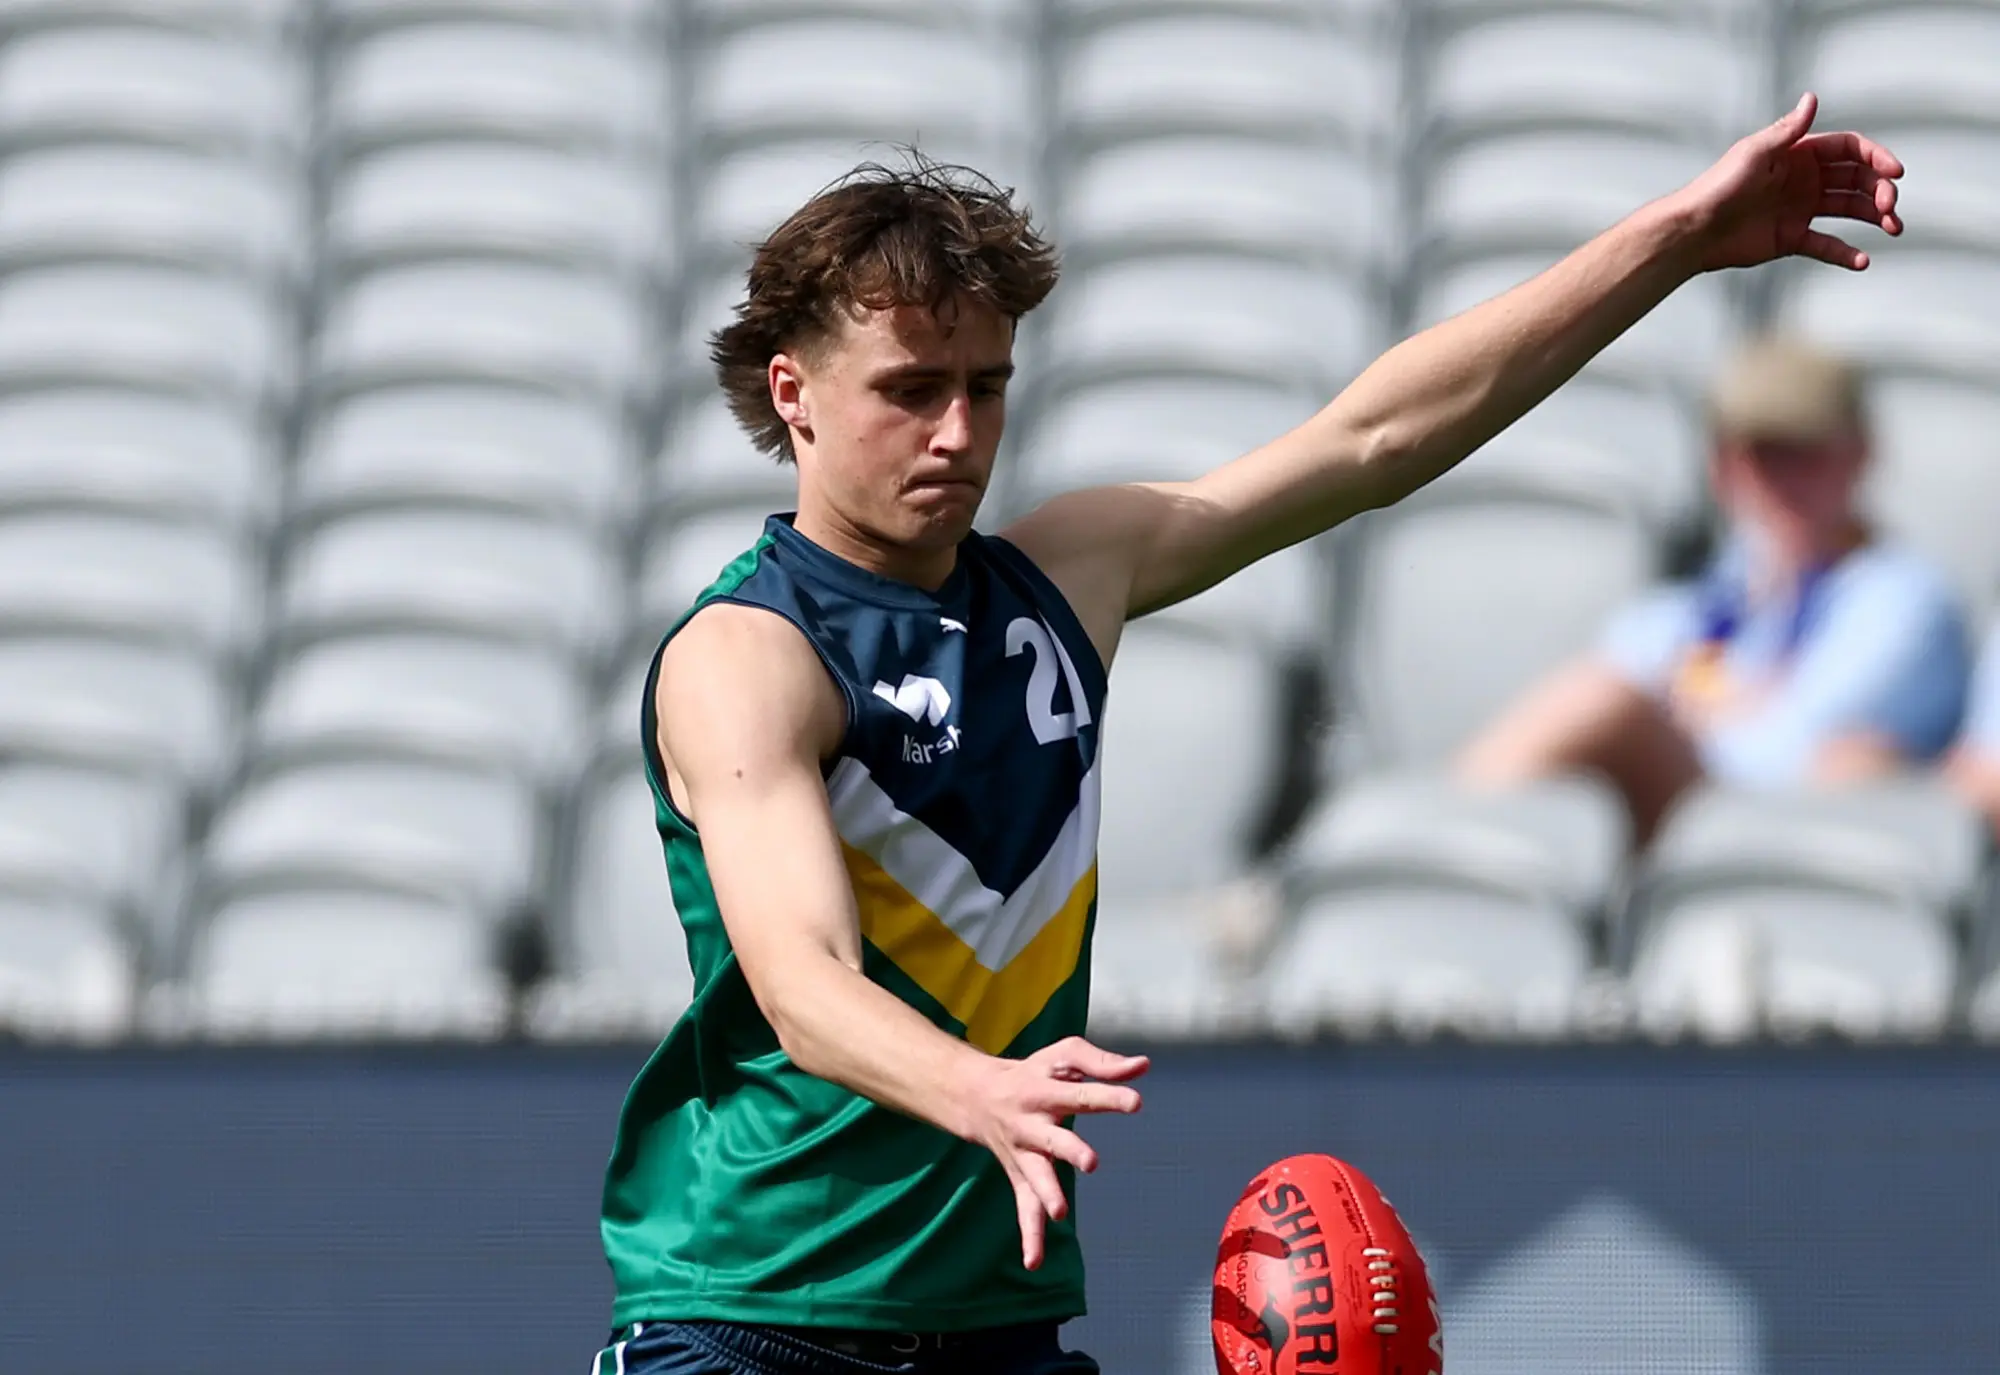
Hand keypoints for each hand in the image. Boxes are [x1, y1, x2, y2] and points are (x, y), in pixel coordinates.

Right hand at [956, 1035, 1148, 1271]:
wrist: (977, 1095)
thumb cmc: (1034, 1072)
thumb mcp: (1064, 1055)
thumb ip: (1103, 1063)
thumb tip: (1143, 1066)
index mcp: (1045, 1090)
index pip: (1081, 1094)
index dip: (1109, 1097)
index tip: (1136, 1102)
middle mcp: (1031, 1123)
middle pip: (1052, 1138)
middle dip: (1069, 1150)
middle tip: (1091, 1163)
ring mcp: (1024, 1153)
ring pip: (1034, 1176)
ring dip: (1046, 1194)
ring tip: (1059, 1213)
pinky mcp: (1020, 1177)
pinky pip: (1024, 1208)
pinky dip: (1028, 1235)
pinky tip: (1034, 1262)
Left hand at [1673, 92, 1903, 273]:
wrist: (1694, 230)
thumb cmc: (1720, 186)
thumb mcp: (1756, 153)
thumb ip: (1788, 130)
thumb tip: (1812, 96)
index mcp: (1799, 153)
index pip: (1851, 150)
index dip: (1876, 157)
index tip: (1896, 172)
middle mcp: (1805, 179)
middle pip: (1857, 179)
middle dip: (1879, 190)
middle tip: (1890, 206)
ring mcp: (1800, 209)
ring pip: (1849, 209)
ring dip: (1875, 217)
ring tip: (1894, 228)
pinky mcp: (1792, 238)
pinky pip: (1827, 244)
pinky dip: (1845, 253)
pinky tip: (1863, 260)